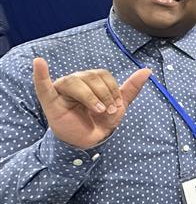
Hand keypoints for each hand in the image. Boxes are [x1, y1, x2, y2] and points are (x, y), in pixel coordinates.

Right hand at [32, 58, 150, 149]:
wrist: (87, 141)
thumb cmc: (100, 120)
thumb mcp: (118, 105)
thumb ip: (131, 88)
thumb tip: (147, 70)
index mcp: (91, 80)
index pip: (103, 75)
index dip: (112, 90)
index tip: (116, 107)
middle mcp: (76, 81)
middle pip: (90, 76)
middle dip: (104, 95)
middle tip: (107, 111)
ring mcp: (62, 90)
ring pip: (75, 82)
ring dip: (90, 96)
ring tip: (97, 110)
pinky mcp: (50, 101)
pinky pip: (42, 85)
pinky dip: (40, 74)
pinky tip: (39, 63)